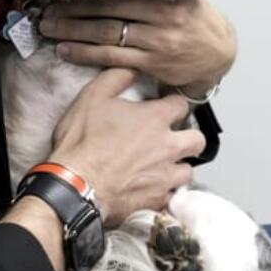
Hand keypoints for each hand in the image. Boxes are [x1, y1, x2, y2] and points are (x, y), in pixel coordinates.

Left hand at [39, 0, 236, 93]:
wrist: (220, 52)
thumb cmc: (197, 20)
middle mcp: (162, 20)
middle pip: (109, 14)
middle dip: (74, 12)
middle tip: (48, 11)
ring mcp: (157, 44)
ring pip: (107, 37)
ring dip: (74, 33)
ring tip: (50, 29)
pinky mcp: (153, 65)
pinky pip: (113, 59)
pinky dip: (86, 54)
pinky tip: (67, 50)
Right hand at [48, 68, 205, 226]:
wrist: (73, 185)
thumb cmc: (82, 142)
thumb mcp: (93, 96)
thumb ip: (117, 77)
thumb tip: (133, 69)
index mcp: (156, 119)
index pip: (182, 105)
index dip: (174, 105)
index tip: (166, 108)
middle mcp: (167, 147)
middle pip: (197, 140)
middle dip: (189, 138)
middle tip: (173, 139)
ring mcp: (164, 176)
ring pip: (188, 171)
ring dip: (179, 167)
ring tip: (165, 166)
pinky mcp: (156, 200)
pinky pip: (172, 197)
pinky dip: (166, 193)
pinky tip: (155, 189)